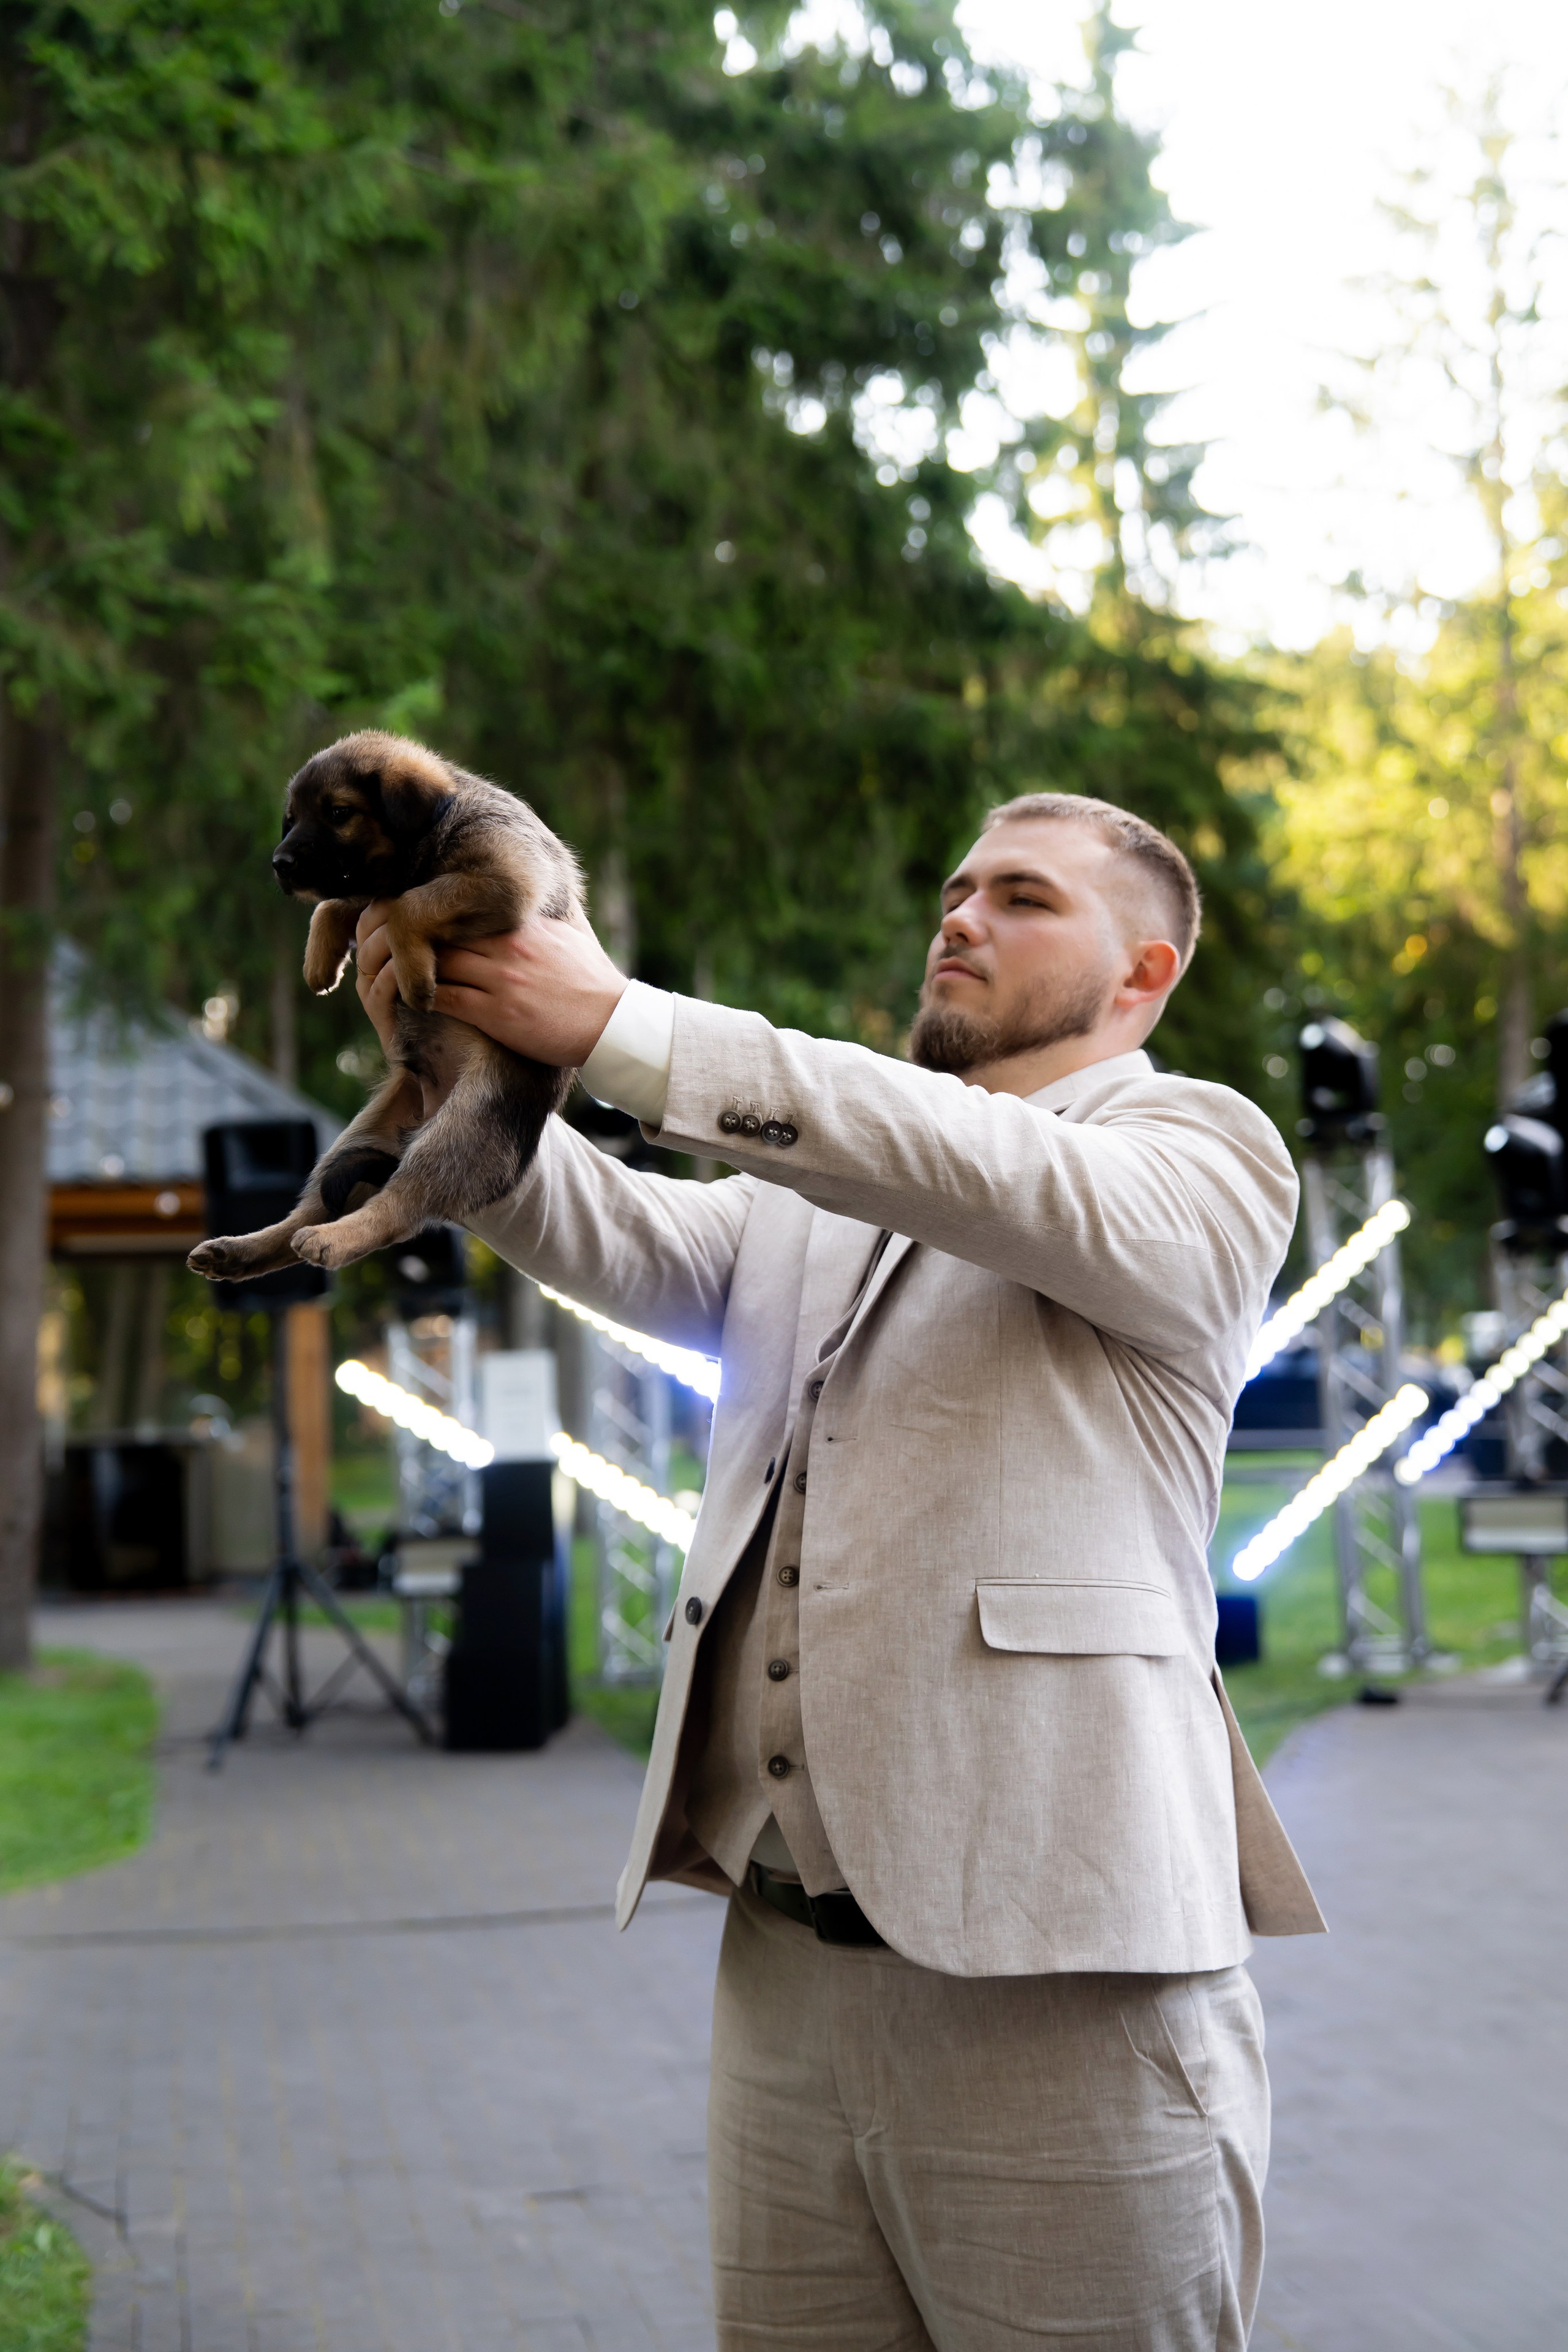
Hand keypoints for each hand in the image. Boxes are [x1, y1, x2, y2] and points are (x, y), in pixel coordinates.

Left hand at [354, 899, 626, 1066]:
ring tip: (377, 972)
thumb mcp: (560, 938)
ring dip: (401, 968)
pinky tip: (404, 1001)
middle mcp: (507, 944)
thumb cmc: (589, 983)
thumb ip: (529, 922)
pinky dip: (418, 998)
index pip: (455, 904)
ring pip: (434, 960)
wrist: (615, 1024)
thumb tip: (508, 910)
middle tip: (370, 942)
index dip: (418, 909)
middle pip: (436, 927)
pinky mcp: (499, 1013)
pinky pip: (445, 998)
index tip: (393, 915)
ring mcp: (502, 978)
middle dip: (399, 935)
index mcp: (518, 923)